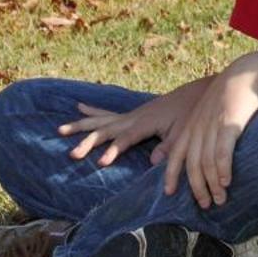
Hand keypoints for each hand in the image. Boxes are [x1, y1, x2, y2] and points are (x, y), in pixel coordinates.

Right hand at [58, 80, 204, 166]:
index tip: (101, 163)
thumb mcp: (185, 132)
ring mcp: (132, 114)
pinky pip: (109, 114)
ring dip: (82, 125)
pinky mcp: (134, 114)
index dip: (113, 150)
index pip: (126, 139)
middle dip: (89, 142)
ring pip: (102, 121)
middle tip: (72, 154)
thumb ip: (171, 147)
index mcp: (146, 122)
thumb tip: (155, 162)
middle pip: (106, 130)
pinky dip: (94, 111)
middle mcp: (135, 117)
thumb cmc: (192, 114)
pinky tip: (79, 106)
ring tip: (60, 130)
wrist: (197, 93)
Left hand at [162, 56, 257, 207]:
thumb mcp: (210, 110)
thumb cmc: (231, 94)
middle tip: (205, 205)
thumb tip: (202, 150)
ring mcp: (213, 125)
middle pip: (192, 164)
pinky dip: (223, 169)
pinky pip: (223, 152)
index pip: (176, 154)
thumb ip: (203, 129)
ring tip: (220, 200)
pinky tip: (226, 182)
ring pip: (207, 162)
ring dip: (212, 185)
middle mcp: (198, 127)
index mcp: (192, 124)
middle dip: (196, 188)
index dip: (171, 175)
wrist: (248, 72)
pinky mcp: (230, 123)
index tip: (169, 193)